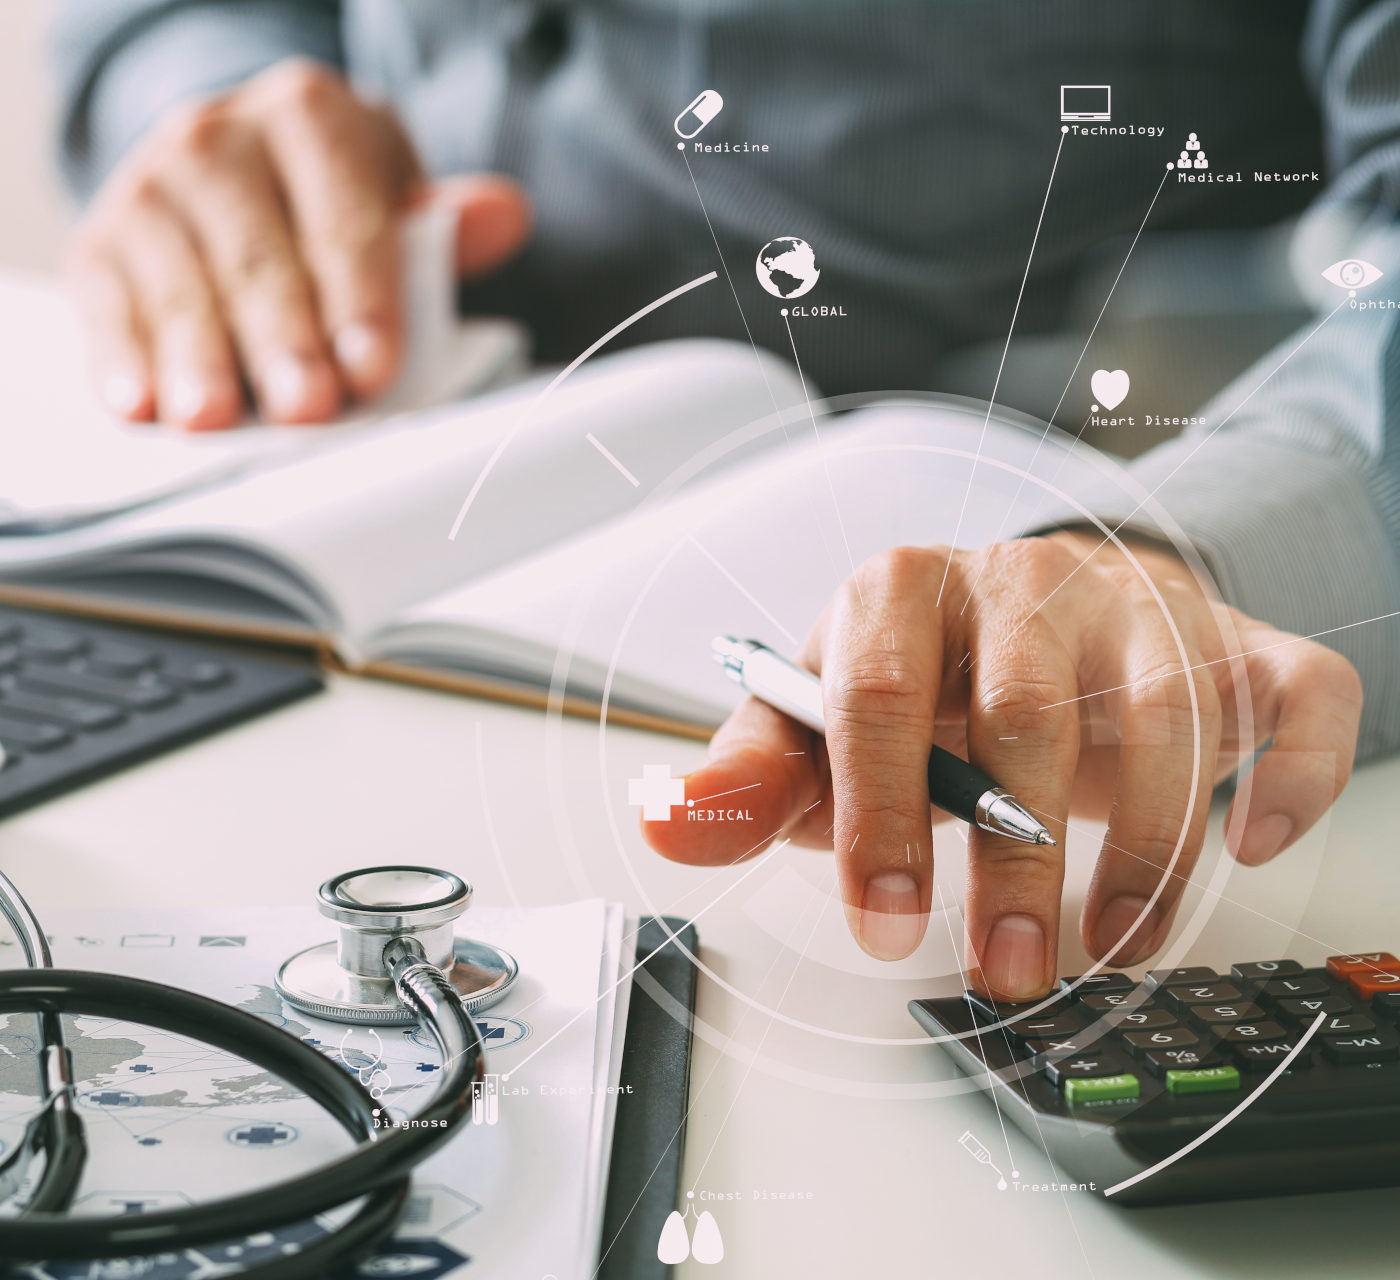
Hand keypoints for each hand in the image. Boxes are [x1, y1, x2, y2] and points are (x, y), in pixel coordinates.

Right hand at [66, 58, 530, 429]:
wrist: (235, 172)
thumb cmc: (329, 204)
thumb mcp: (392, 200)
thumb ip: (440, 227)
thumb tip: (501, 216)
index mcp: (310, 117)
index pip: (344, 217)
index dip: (361, 296)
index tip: (374, 365)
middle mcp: (221, 139)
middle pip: (260, 257)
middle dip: (286, 340)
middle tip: (308, 407)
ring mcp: (150, 189)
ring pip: (182, 287)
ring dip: (201, 358)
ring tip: (215, 416)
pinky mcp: (98, 247)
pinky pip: (110, 308)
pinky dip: (124, 359)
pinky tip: (140, 403)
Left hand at [643, 532, 1362, 998]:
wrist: (1032, 611)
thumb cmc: (918, 679)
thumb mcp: (818, 722)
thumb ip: (751, 778)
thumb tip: (663, 823)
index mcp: (901, 594)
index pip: (876, 697)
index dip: (877, 819)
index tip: (884, 928)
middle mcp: (1021, 585)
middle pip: (1024, 713)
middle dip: (1017, 858)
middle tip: (1007, 967)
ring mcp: (1135, 609)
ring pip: (1166, 713)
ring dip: (1148, 849)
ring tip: (1112, 946)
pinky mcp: (1232, 645)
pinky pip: (1297, 690)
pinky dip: (1291, 771)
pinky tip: (1249, 846)